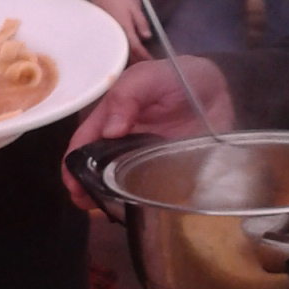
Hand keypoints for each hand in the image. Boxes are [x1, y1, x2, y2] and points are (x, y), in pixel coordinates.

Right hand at [64, 56, 231, 209]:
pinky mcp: (167, 172)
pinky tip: (137, 210)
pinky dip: (141, 202)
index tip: (71, 182)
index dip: (73, 162)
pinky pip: (151, 190)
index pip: (85, 142)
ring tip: (104, 210)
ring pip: (119, 183)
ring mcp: (145, 160)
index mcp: (112, 119)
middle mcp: (124, 143)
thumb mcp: (148, 77)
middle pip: (96, 168)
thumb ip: (127, 96)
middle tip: (84, 202)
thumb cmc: (177, 77)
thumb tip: (110, 131)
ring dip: (108, 198)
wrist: (217, 89)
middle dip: (85, 186)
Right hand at [89, 0, 151, 59]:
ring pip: (118, 53)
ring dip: (127, 59)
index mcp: (126, 30)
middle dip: (136, 61)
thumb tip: (147, 36)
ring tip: (134, 62)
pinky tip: (121, 54)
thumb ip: (141, 21)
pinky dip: (118, 53)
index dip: (144, 56)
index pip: (137, 48)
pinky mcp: (101, 37)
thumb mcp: (132, 6)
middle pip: (127, 54)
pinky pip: (111, 48)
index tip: (151, 62)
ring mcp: (107, 38)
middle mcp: (116, 37)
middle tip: (144, 65)